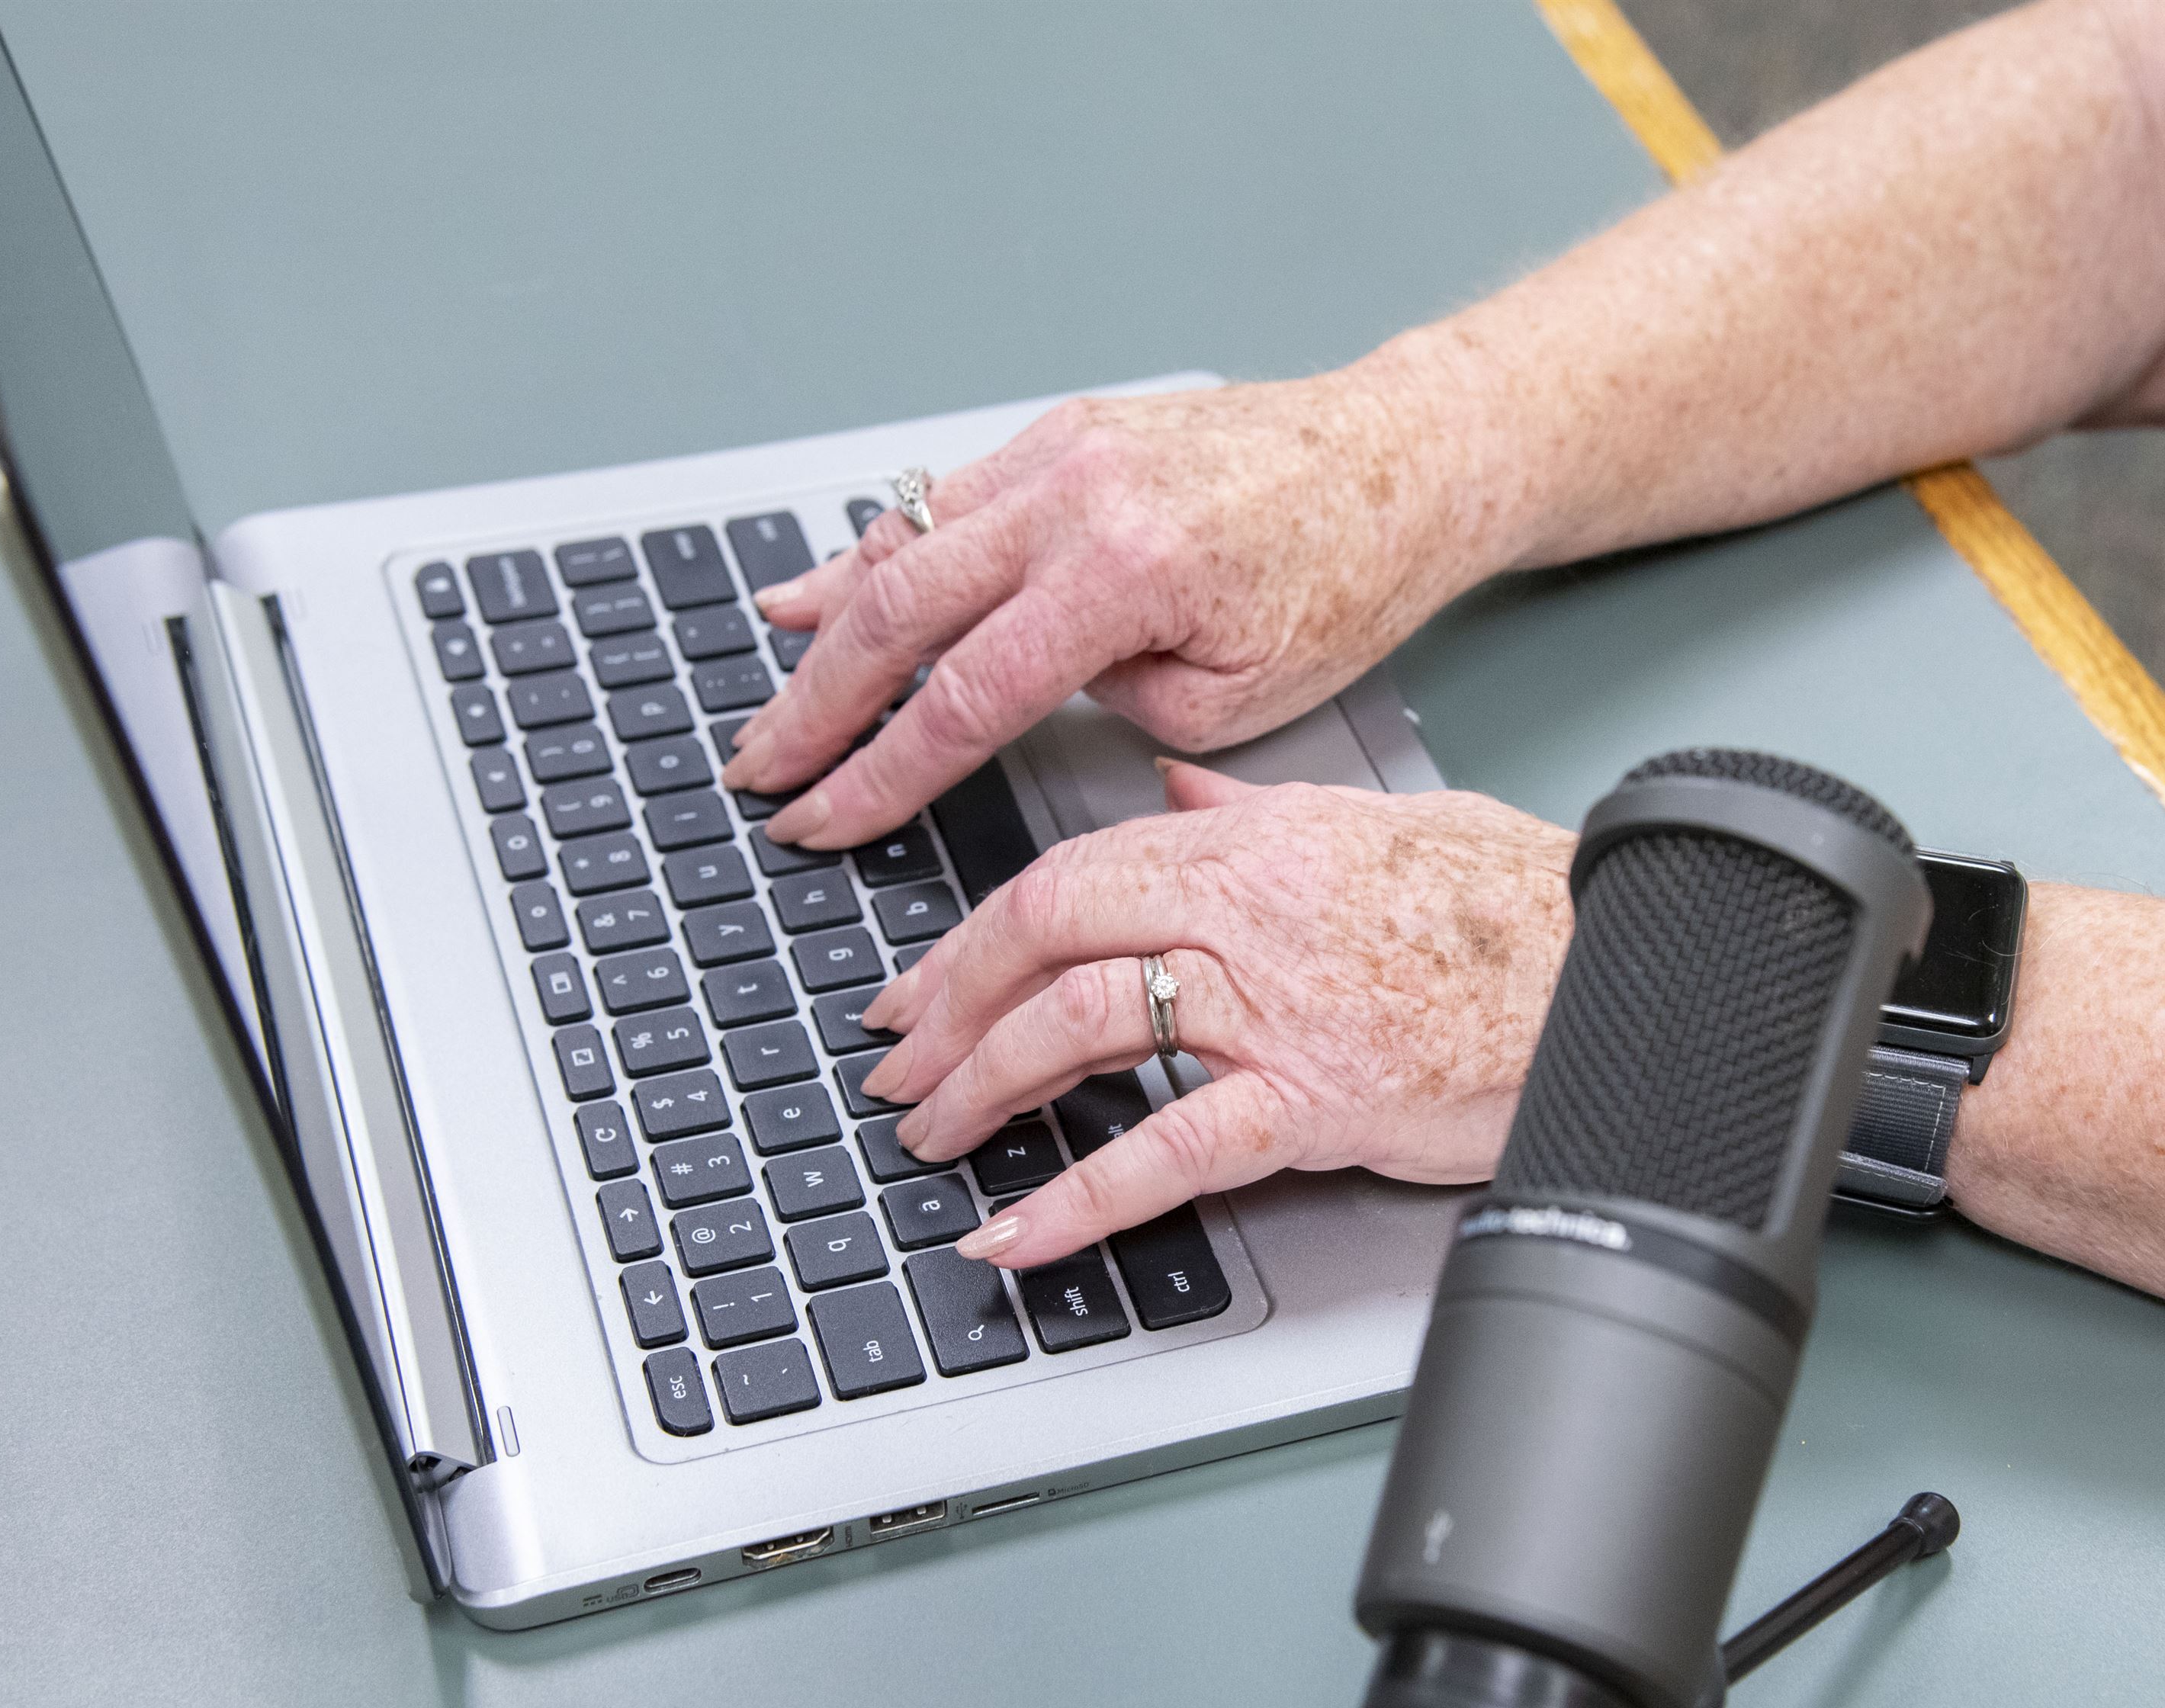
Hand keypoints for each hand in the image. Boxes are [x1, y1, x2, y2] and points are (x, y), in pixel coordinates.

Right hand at [720, 370, 1494, 851]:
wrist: (1402, 458)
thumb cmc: (1348, 576)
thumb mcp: (1238, 696)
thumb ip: (1112, 702)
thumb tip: (1020, 693)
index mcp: (1125, 570)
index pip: (964, 695)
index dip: (880, 772)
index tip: (821, 819)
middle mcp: (1078, 493)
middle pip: (899, 609)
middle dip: (818, 704)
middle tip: (762, 769)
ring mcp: (1064, 450)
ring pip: (905, 538)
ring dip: (829, 623)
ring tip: (777, 696)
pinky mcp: (1067, 432)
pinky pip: (945, 497)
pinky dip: (878, 549)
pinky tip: (828, 589)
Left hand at [856, 762, 1575, 1267]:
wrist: (1619, 970)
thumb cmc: (1515, 905)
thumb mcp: (1375, 821)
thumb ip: (1254, 803)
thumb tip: (1172, 783)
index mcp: (1256, 840)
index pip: (1074, 871)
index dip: (975, 934)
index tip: (922, 983)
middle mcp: (1249, 912)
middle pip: (1049, 934)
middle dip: (946, 1004)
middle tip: (894, 1064)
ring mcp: (1276, 1006)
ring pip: (1083, 1023)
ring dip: (985, 1085)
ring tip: (933, 1137)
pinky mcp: (1315, 1099)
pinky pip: (1167, 1150)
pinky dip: (1076, 1199)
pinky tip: (1014, 1235)